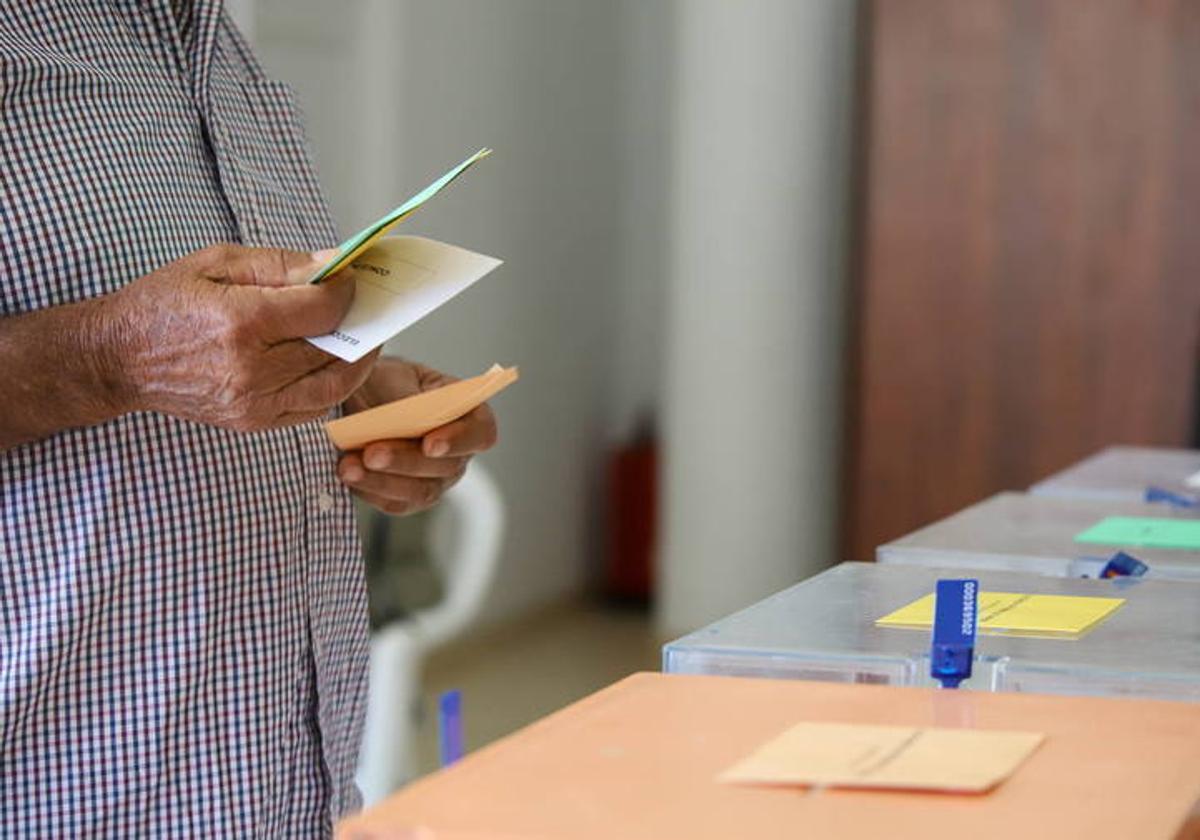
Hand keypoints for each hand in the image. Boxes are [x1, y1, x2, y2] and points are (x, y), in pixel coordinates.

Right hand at [108, 243, 378, 431]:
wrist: (120, 358)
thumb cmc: (165, 303)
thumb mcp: (216, 263)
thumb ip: (280, 265)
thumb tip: (333, 264)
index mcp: (242, 322)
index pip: (322, 309)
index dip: (346, 292)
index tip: (352, 279)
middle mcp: (251, 368)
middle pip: (332, 348)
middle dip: (360, 324)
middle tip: (370, 307)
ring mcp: (253, 402)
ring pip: (332, 386)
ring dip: (358, 362)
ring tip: (365, 339)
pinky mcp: (252, 421)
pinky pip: (312, 409)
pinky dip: (333, 388)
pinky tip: (336, 366)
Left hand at [337, 358, 497, 514]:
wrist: (357, 401)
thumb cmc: (384, 383)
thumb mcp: (395, 375)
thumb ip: (405, 396)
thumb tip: (400, 416)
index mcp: (468, 414)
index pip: (481, 432)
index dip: (460, 441)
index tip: (430, 443)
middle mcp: (458, 452)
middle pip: (447, 467)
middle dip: (406, 461)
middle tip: (372, 453)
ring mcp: (436, 479)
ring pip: (421, 491)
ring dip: (383, 480)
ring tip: (349, 466)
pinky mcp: (408, 498)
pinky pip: (396, 503)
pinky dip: (370, 490)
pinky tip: (349, 475)